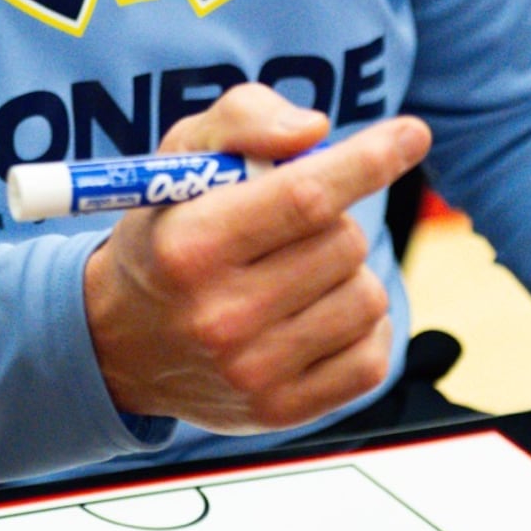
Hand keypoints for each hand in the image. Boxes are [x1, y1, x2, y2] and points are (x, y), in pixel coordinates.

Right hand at [83, 83, 428, 434]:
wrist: (119, 342)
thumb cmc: (164, 231)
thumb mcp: (182, 156)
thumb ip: (244, 119)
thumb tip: (315, 131)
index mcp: (192, 246)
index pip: (304, 197)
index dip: (368, 161)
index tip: (411, 135)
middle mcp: (220, 316)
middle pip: (344, 242)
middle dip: (334, 219)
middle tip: (291, 227)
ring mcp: (253, 372)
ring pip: (367, 297)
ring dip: (347, 272)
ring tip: (298, 271)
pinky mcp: (280, 411)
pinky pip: (372, 356)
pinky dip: (361, 326)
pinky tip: (319, 312)